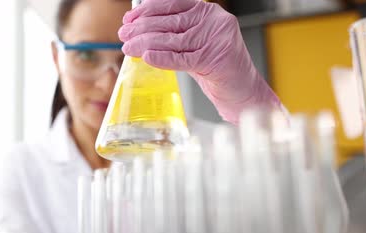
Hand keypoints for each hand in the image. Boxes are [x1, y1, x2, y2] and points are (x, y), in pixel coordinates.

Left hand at [118, 0, 283, 123]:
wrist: (241, 91)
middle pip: (170, 22)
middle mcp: (214, 21)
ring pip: (173, 40)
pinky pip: (182, 58)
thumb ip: (171, 35)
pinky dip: (162, 58)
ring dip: (146, 44)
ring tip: (129, 48)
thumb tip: (138, 31)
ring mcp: (216, 39)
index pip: (173, 4)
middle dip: (142, 29)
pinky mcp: (216, 59)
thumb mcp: (192, 44)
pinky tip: (147, 57)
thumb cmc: (215, 68)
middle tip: (124, 35)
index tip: (129, 19)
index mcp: (208, 12)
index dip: (148, 10)